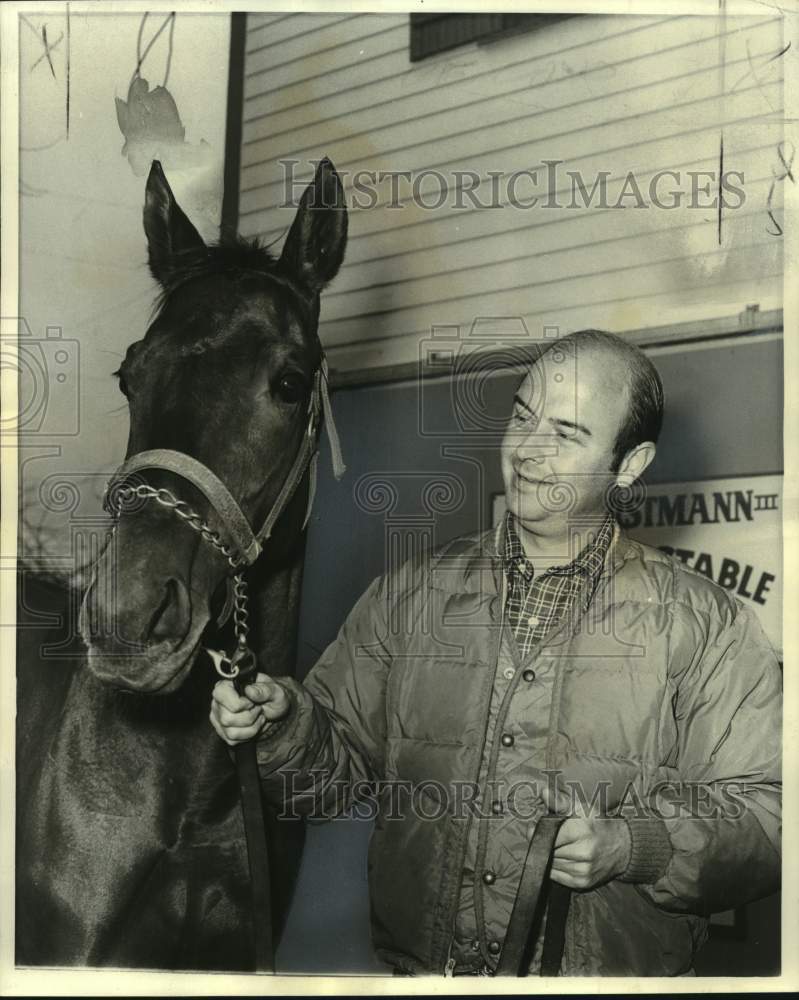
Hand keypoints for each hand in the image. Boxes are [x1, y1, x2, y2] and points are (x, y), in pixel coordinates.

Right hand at [209, 672, 290, 745]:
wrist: (274, 708)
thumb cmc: (271, 695)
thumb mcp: (274, 690)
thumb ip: (264, 690)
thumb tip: (249, 691)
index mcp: (227, 685)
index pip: (221, 694)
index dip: (240, 703)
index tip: (252, 702)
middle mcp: (218, 701)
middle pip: (227, 718)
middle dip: (249, 717)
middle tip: (258, 709)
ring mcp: (218, 717)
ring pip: (231, 732)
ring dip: (251, 727)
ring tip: (257, 717)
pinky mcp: (222, 731)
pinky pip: (232, 740)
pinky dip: (248, 735)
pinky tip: (253, 725)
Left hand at [536, 776, 631, 890]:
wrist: (622, 847)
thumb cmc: (598, 824)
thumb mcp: (582, 807)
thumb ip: (560, 800)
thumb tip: (543, 791)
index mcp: (581, 830)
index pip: (549, 835)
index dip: (539, 831)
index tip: (534, 828)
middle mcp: (583, 852)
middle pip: (548, 849)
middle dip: (545, 843)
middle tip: (552, 836)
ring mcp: (583, 870)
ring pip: (550, 863)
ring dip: (550, 856)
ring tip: (560, 846)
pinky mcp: (582, 882)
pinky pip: (556, 876)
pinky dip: (555, 867)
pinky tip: (564, 858)